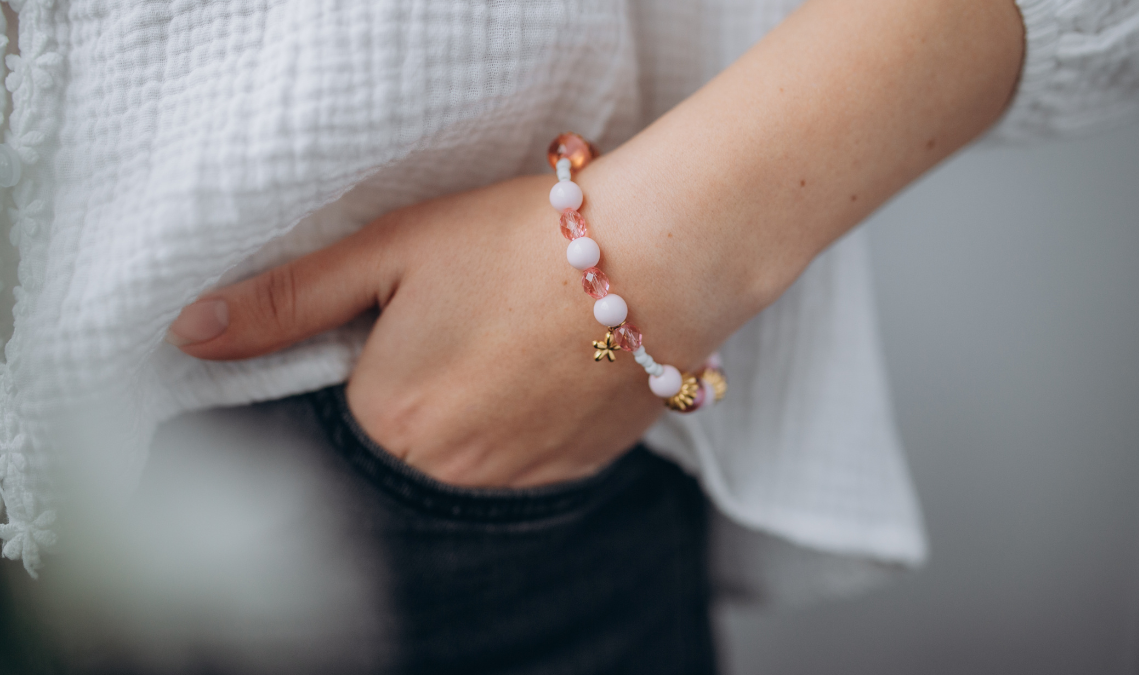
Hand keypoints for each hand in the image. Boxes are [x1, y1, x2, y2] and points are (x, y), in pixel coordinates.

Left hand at [168, 174, 688, 487]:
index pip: (357, 400)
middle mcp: (447, 469)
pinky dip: (530, 420)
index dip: (386, 346)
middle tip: (480, 315)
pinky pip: (525, 457)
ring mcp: (516, 479)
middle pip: (410, 433)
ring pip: (469, 450)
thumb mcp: (391, 250)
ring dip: (481, 405)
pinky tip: (556, 364)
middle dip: (429, 381)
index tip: (426, 308)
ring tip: (523, 335)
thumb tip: (189, 334)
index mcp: (390, 416)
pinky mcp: (573, 473)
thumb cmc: (518, 240)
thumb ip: (287, 300)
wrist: (657, 256)